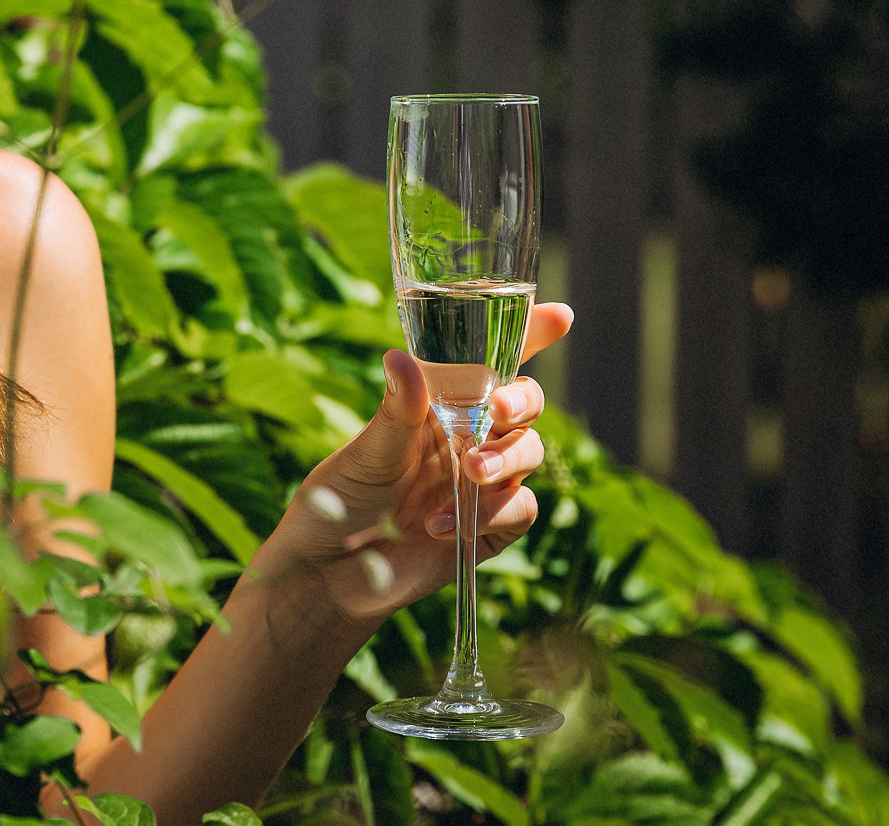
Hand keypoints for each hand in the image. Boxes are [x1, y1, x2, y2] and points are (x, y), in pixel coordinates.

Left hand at [254, 304, 571, 630]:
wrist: (328, 572)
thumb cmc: (339, 499)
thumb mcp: (365, 453)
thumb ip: (395, 412)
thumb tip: (401, 358)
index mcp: (439, 403)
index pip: (491, 361)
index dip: (530, 335)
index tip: (560, 316)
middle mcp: (469, 436)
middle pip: (525, 404)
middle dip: (523, 401)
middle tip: (499, 409)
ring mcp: (483, 482)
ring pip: (530, 453)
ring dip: (508, 457)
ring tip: (470, 472)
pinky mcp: (489, 529)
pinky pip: (520, 510)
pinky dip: (490, 513)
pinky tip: (438, 526)